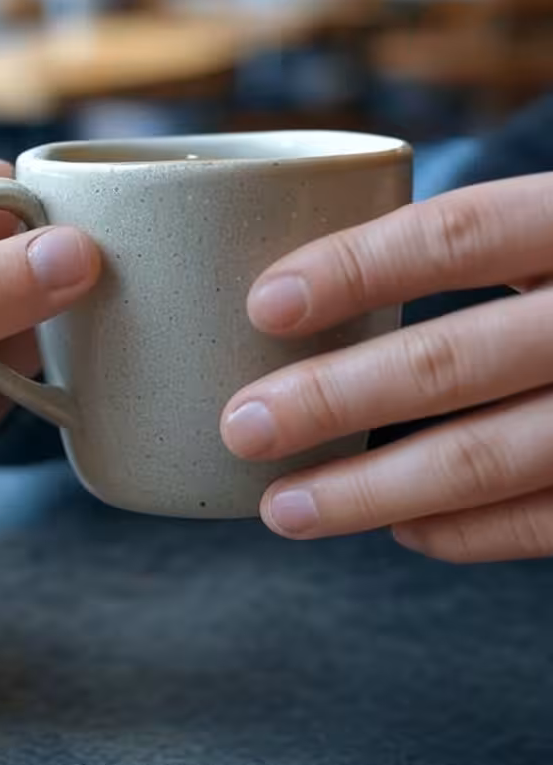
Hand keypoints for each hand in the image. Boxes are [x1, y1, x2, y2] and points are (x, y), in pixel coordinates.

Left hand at [0, 160, 98, 548]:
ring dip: (84, 301)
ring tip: (122, 319)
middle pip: (30, 237)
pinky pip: (53, 353)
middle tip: (95, 288)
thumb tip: (75, 252)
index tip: (44, 260)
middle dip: (67, 251)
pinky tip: (107, 362)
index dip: (22, 215)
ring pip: (50, 293)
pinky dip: (84, 355)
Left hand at [222, 173, 552, 562]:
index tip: (265, 303)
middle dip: (334, 399)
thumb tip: (318, 292)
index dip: (357, 266)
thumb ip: (488, 245)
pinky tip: (402, 530)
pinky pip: (548, 522)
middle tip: (243, 426)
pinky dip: (465, 533)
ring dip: (375, 491)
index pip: (460, 231)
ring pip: (493, 457)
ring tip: (285, 509)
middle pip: (455, 359)